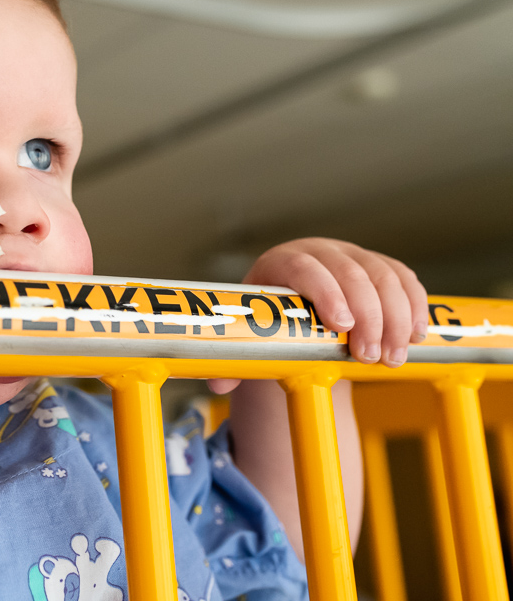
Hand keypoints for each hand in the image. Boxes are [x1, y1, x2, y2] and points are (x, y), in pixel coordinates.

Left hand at [208, 237, 427, 393]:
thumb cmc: (271, 322)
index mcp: (280, 262)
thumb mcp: (253, 333)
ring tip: (394, 358)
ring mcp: (353, 255)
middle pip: (350, 273)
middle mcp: (319, 251)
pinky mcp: (381, 265)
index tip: (340, 327)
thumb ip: (235, 358)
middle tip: (371, 358)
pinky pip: (404, 279)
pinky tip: (417, 335)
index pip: (303, 267)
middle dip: (367, 316)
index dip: (324, 292)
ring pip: (383, 276)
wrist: (298, 306)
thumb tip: (218, 383)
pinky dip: (415, 306)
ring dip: (396, 318)